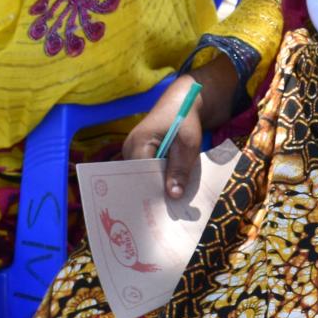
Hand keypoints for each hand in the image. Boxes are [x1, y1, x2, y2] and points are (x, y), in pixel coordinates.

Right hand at [124, 58, 235, 198]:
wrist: (183, 102)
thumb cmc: (185, 120)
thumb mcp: (188, 145)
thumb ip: (180, 169)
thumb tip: (173, 195)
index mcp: (138, 144)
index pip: (139, 176)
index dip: (150, 193)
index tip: (161, 211)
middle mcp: (129, 148)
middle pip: (138, 179)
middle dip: (152, 194)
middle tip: (165, 216)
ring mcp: (133, 151)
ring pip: (142, 177)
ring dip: (155, 188)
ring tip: (167, 208)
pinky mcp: (141, 154)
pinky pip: (147, 171)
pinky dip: (158, 180)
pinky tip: (169, 192)